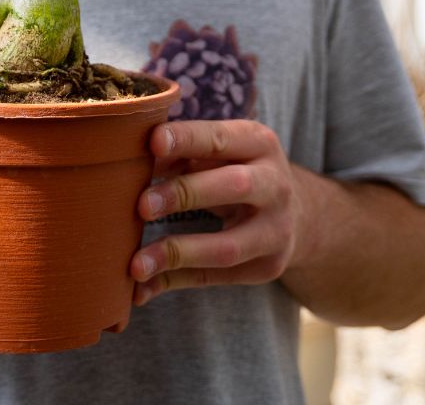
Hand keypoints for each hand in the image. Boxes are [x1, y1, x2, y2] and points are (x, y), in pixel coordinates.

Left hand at [130, 120, 299, 305]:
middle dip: (185, 194)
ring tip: (136, 263)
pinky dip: (175, 281)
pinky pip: (215, 277)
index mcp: (260, 144)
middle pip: (235, 187)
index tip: (152, 142)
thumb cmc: (236, 169)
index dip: (187, 139)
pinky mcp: (266, 268)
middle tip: (142, 205)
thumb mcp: (219, 152)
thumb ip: (180, 154)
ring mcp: (276, 231)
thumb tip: (131, 164)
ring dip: (178, 253)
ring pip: (228, 246)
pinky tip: (142, 287)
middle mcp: (275, 185)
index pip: (221, 138)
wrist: (293, 214)